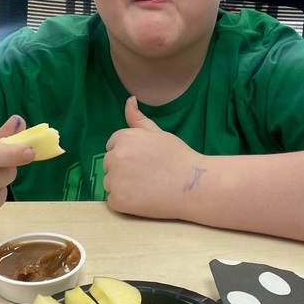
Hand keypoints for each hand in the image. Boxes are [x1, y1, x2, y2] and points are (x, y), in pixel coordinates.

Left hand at [103, 97, 205, 219]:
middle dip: (123, 170)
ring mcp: (116, 180)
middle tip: (147, 175)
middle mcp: (116, 156)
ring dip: (123, 187)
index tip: (144, 161)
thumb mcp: (158, 133)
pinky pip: (114, 201)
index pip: (112, 146)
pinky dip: (126, 203)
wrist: (194, 186)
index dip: (128, 155)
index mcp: (124, 138)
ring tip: (147, 187)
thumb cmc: (179, 158)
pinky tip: (144, 199)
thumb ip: (138, 119)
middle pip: (109, 165)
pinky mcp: (119, 200)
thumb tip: (129, 100)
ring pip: (110, 184)